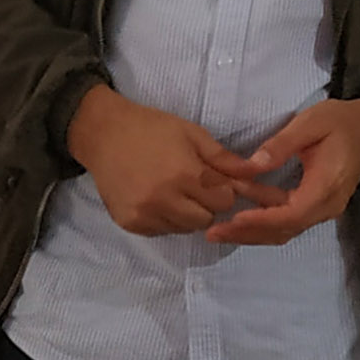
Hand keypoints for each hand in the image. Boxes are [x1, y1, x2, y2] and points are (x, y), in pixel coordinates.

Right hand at [65, 84, 249, 235]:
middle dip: (208, 205)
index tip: (213, 179)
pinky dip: (166, 220)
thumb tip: (257, 173)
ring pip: (185, 229)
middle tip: (194, 186)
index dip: (223, 190)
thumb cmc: (151, 128)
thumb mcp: (191, 133)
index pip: (224, 201)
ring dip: (188, 214)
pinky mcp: (131, 224)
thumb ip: (223, 159)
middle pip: (207, 219)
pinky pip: (163, 231)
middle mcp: (165, 199)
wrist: (103, 135)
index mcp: (185, 174)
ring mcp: (146, 215)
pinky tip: (157, 199)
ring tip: (174, 192)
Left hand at [208, 98, 359, 247]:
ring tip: (218, 227)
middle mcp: (325, 206)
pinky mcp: (315, 205)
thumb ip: (282, 144)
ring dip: (252, 229)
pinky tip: (239, 211)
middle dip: (247, 233)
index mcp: (326, 187)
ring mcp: (322, 209)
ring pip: (284, 229)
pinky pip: (287, 219)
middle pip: (283, 230)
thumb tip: (253, 165)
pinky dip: (263, 219)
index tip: (233, 219)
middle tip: (213, 232)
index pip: (291, 214)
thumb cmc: (342, 122)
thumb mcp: (311, 123)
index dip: (261, 220)